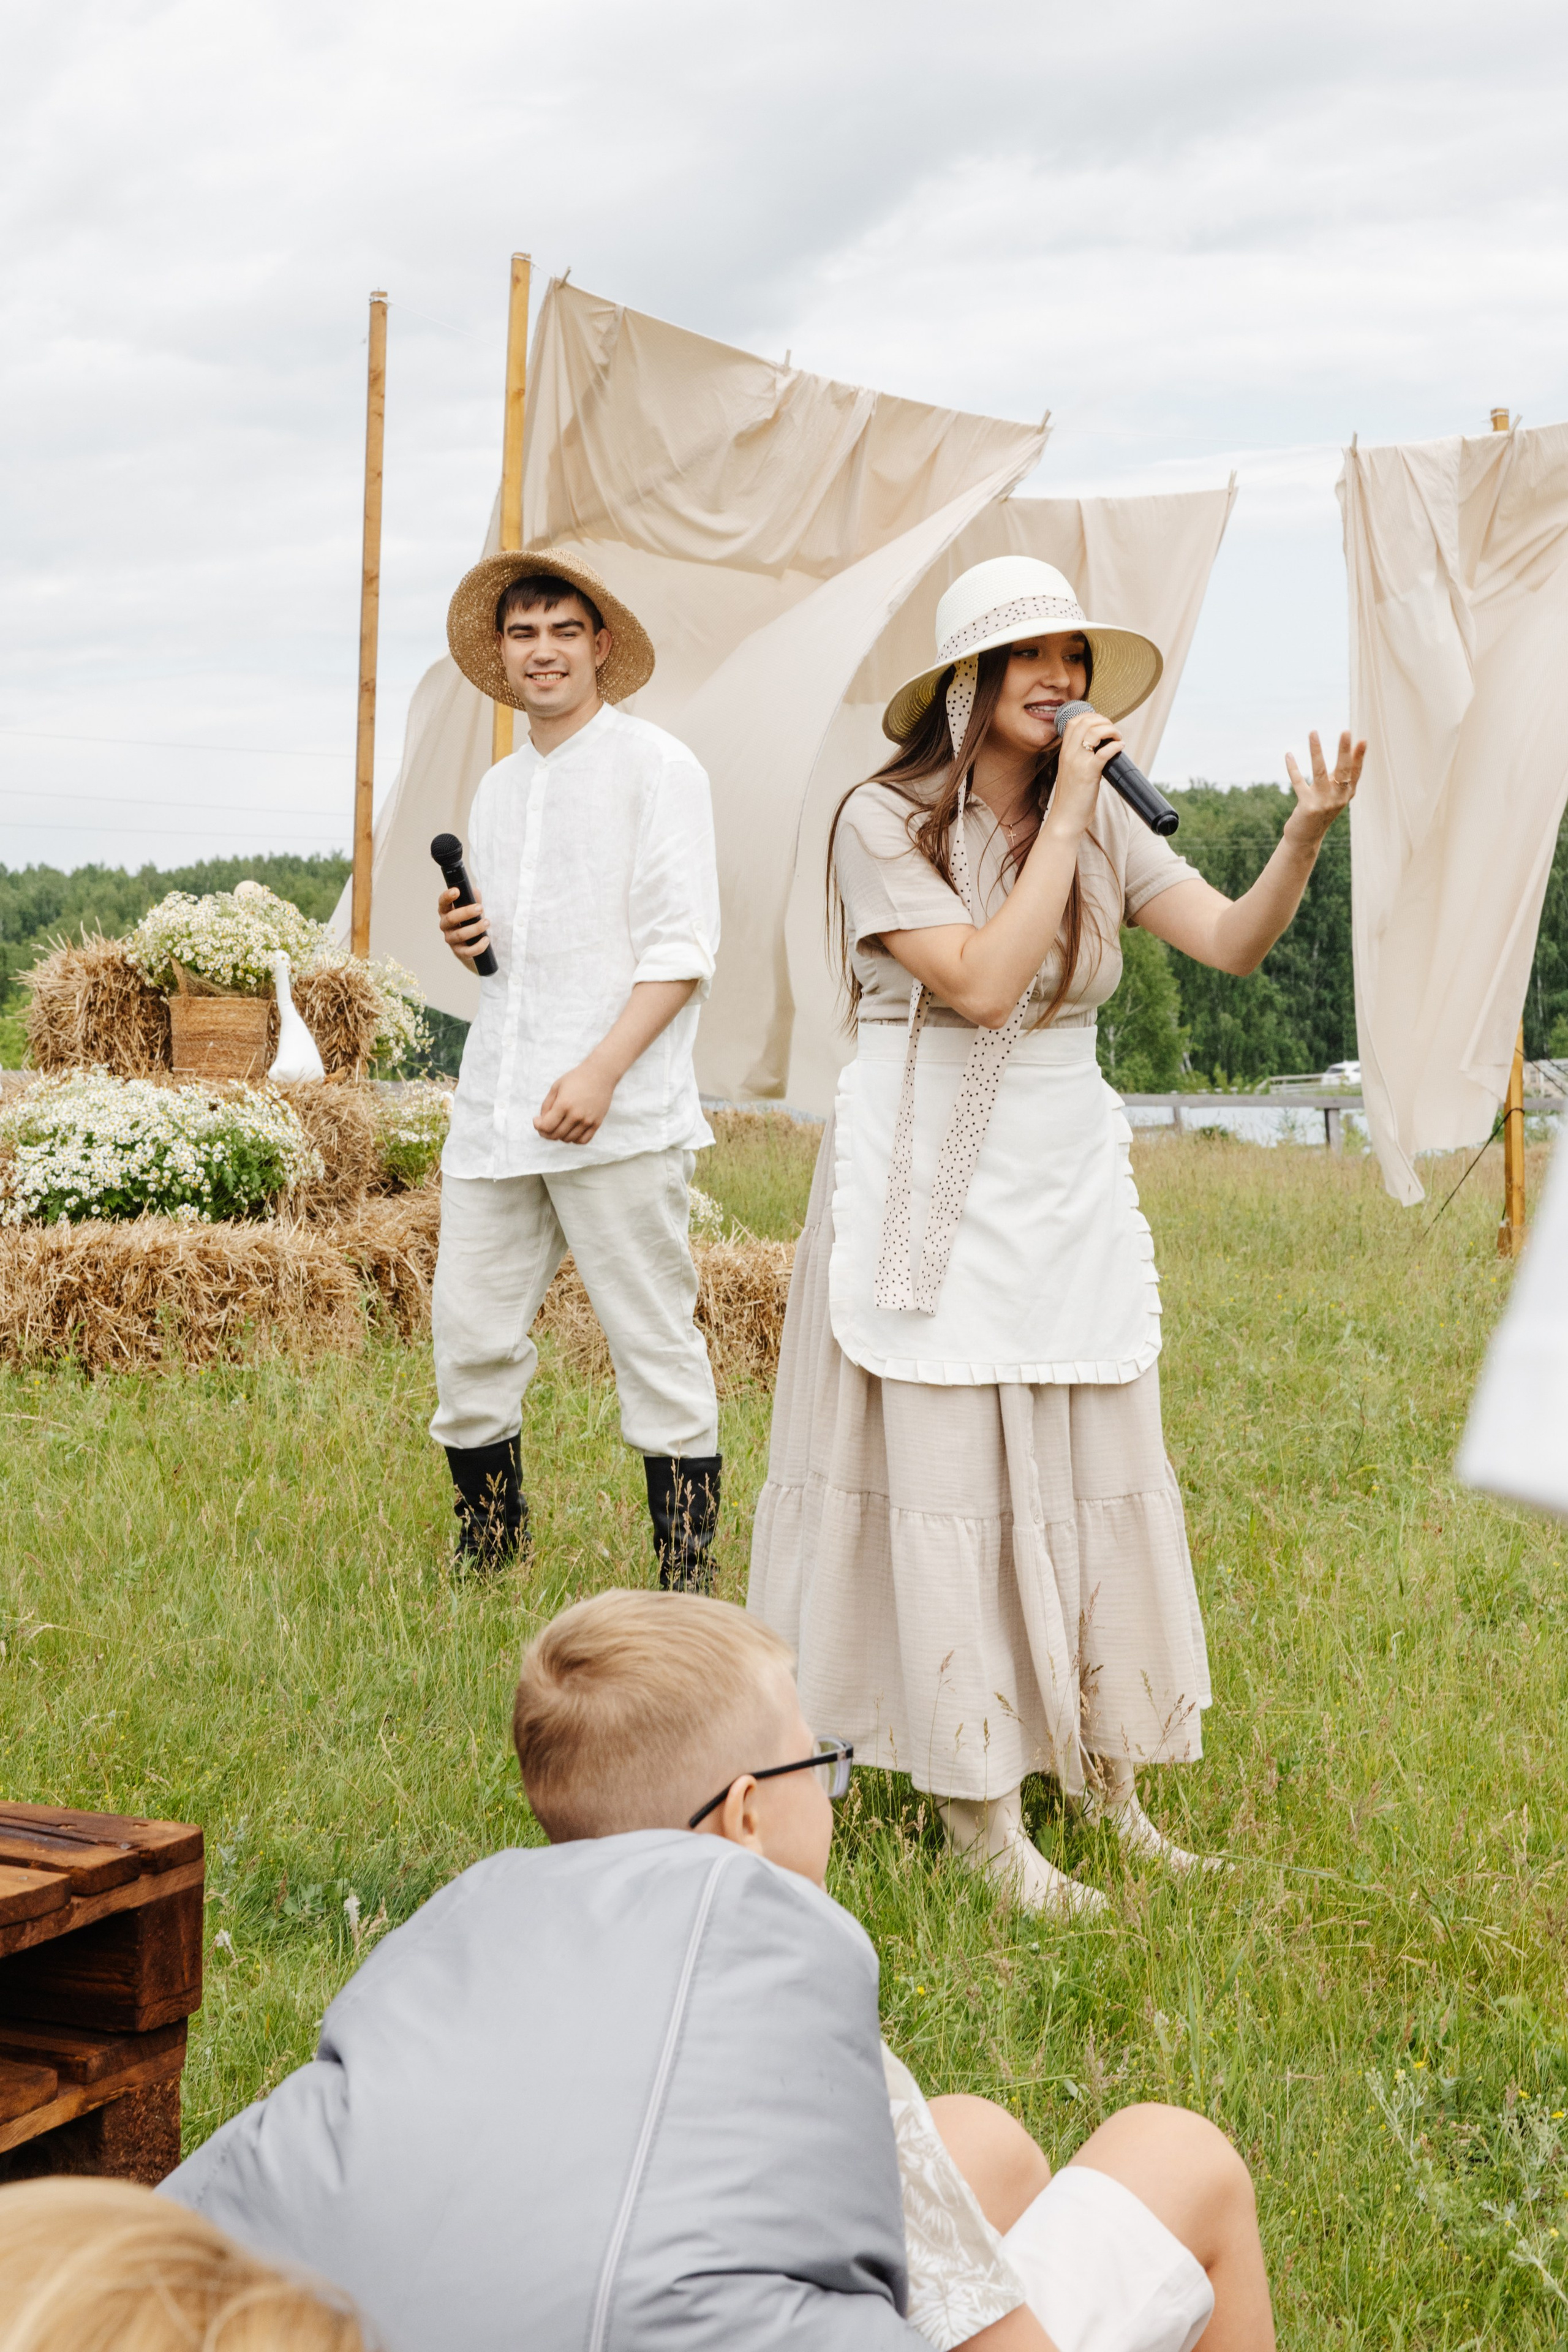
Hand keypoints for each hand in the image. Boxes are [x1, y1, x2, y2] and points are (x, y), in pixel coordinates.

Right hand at [438, 883, 490, 967]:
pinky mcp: (459, 952)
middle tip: (480, 908)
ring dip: (475, 928)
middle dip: (466, 912)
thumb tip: (475, 891)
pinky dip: (478, 946)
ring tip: (487, 922)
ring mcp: (450, 939)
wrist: (472, 944)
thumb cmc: (470, 921)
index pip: (442, 902)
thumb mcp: (473, 909)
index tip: (456, 891)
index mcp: (446, 911)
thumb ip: (474, 899)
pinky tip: (486, 939)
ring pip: (460, 934)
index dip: (447, 896)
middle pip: (451, 918)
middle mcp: (445, 925)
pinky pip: (467, 951)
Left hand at [534, 1055, 616, 1144]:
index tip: (536, 1120)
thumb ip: (546, 1105)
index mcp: (564, 1104)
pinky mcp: (597, 1123)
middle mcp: (576, 1115)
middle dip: (545, 1132)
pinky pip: (582, 1140)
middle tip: (544, 1125)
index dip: (538, 1126)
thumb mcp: (556, 1087)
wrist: (600, 1074)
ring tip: (558, 1125)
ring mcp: (587, 1121)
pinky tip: (570, 1130)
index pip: (546, 1126)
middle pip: (555, 1135)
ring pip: (568, 1139)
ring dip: (559, 1135)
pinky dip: (574, 1139)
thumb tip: (542, 1122)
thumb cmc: (576, 1079)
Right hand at [1050, 705, 1122, 825]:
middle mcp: (1069, 754)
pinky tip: (1120, 748)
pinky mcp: (1088, 774)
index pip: (1073, 722)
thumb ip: (1080, 759)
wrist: (1065, 819)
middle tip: (1114, 732)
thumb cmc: (1071, 799)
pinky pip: (1104, 752)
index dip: (1091, 717)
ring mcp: (1078, 763)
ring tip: (1118, 738)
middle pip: (1085, 722)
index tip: (1102, 724)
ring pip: (1094, 732)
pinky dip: (1115, 746)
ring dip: (1111, 730)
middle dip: (1104, 721)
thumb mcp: (1071, 773)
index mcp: (1064, 753)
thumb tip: (1100, 750)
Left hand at [1284, 730, 1364, 841]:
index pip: (1356, 771)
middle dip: (1344, 750)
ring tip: (1313, 732)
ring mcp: (1323, 802)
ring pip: (1319, 771)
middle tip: (1346, 731)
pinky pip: (1299, 782)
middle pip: (1343, 770)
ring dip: (1316, 750)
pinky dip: (1293, 768)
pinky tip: (1288, 755)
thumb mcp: (1334, 793)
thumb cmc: (1321, 809)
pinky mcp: (1307, 807)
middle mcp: (1338, 798)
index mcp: (1347, 793)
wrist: (1306, 838)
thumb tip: (1349, 749)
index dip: (1359, 756)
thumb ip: (1340, 775)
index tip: (1363, 740)